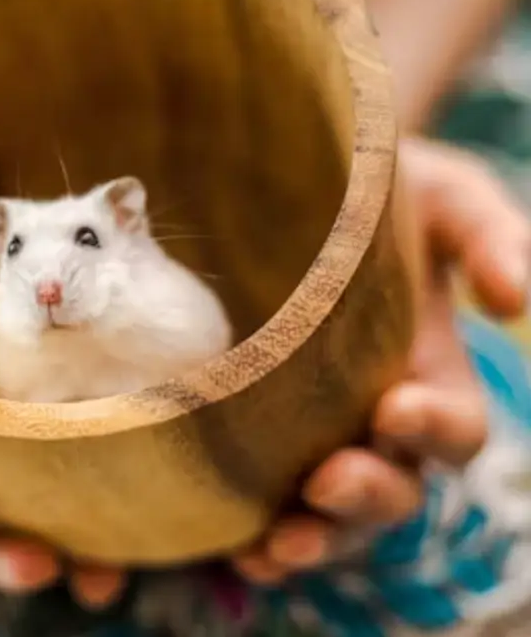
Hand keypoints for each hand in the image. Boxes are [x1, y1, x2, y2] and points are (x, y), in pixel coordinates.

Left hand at [232, 136, 530, 582]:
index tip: (394, 407)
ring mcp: (313, 440)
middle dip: (366, 498)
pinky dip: (253, 539)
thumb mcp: (440, 195)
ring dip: (311, 538)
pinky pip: (260, 510)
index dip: (435, 429)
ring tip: (276, 548)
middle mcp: (373, 422)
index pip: (453, 426)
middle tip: (326, 483)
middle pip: (392, 488)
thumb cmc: (373, 192)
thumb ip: (489, 235)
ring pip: (329, 517)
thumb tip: (513, 297)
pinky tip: (233, 549)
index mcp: (427, 374)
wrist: (283, 187)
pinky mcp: (251, 444)